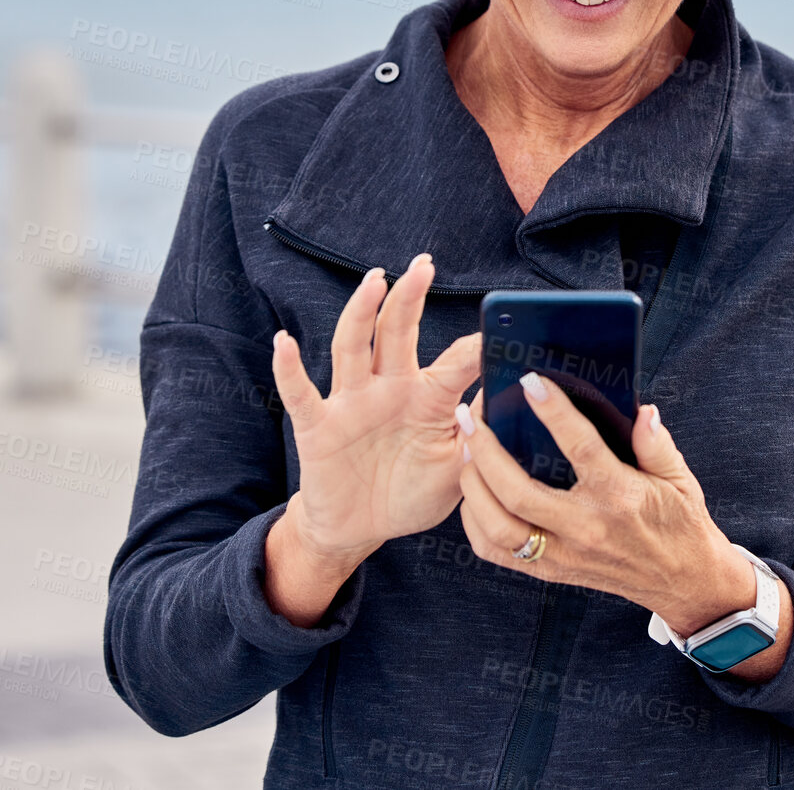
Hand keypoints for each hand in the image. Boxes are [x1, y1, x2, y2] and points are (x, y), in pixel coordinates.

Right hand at [270, 253, 480, 565]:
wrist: (360, 528)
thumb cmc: (411, 493)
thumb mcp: (455, 470)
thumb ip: (478, 440)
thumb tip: (510, 406)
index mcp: (427, 398)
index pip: (454, 362)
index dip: (475, 347)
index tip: (497, 326)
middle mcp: (389, 389)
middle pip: (398, 333)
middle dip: (410, 297)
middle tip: (424, 264)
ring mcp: (351, 404)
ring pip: (354, 348)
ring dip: (361, 314)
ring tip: (374, 281)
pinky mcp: (318, 427)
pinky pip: (301, 393)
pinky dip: (290, 368)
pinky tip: (284, 341)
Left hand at [455, 372, 754, 636]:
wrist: (681, 580)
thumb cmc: (678, 523)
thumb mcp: (679, 478)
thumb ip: (656, 442)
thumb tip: (642, 410)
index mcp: (619, 496)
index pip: (580, 448)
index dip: (553, 412)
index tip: (530, 382)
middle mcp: (585, 528)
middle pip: (518, 492)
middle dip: (485, 451)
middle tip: (468, 417)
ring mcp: (563, 555)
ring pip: (498, 527)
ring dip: (472, 487)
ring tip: (464, 451)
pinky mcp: (551, 572)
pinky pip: (497, 553)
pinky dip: (475, 523)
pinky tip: (473, 494)